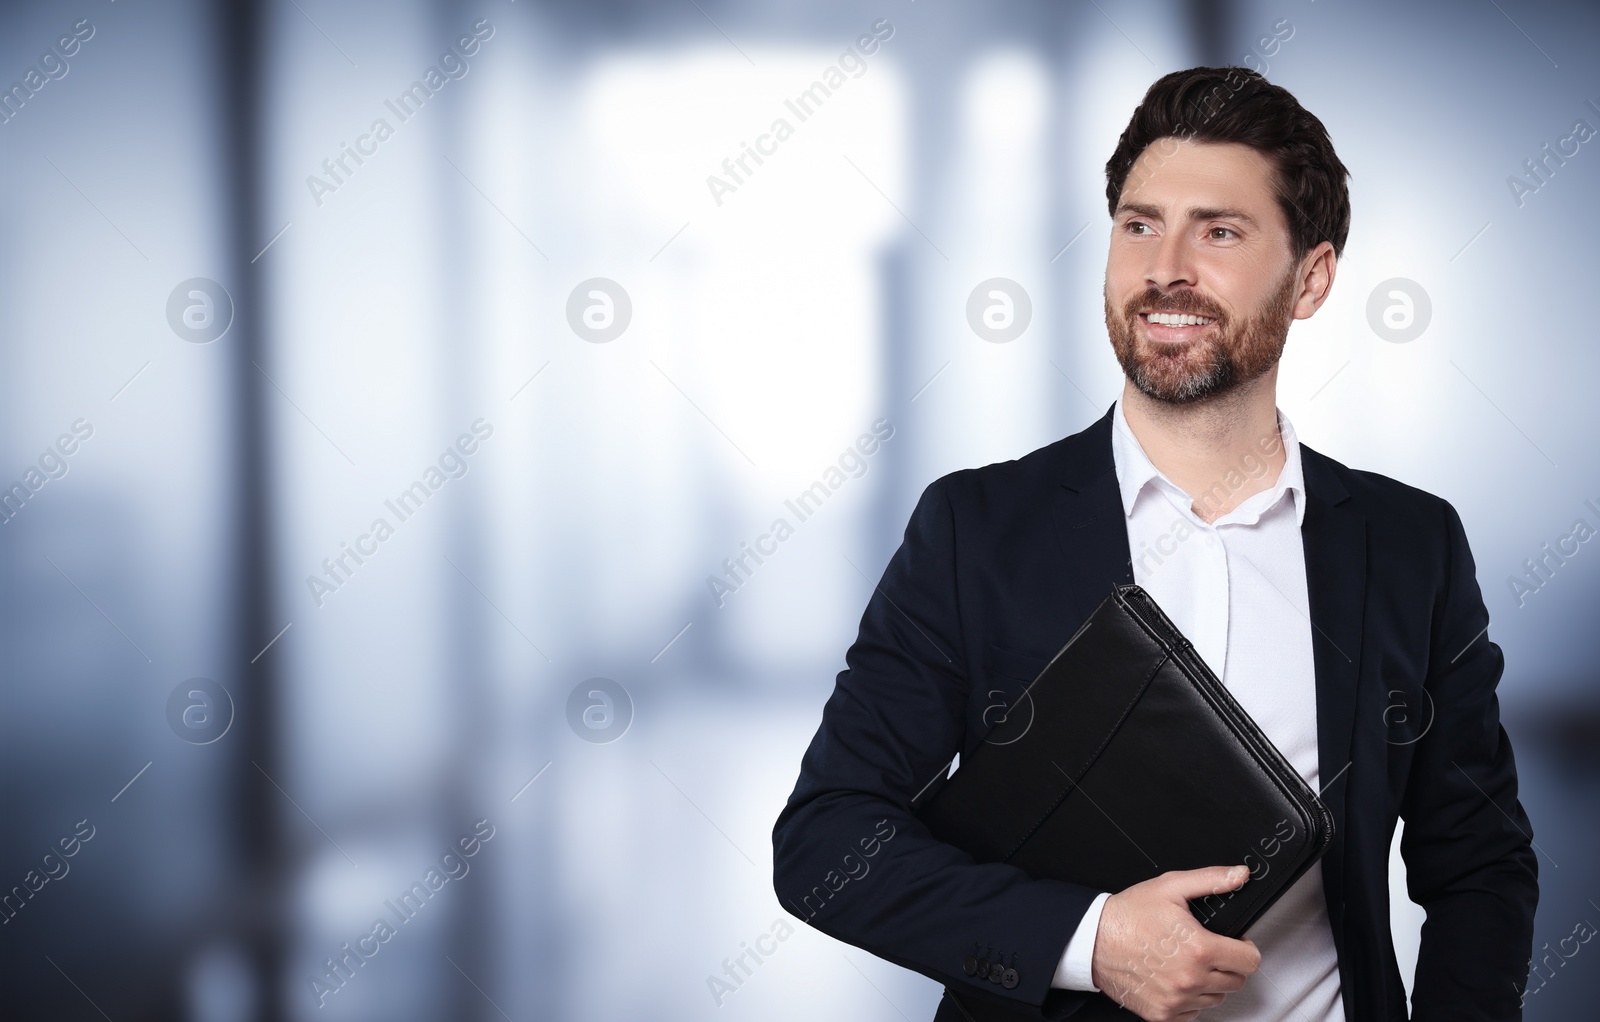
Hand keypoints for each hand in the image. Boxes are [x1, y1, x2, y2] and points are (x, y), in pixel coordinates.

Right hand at [1089, 865, 1261, 1021]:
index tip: (1235, 944)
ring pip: (1216, 999)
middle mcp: (1190, 979)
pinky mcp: (1162, 1014)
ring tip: (1187, 963)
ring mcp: (1176, 1000)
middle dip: (1228, 964)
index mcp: (1199, 949)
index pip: (1249, 962)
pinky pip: (1193, 1013)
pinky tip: (1174, 979)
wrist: (1093, 940)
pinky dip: (1189, 999)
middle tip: (1206, 950)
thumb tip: (1239, 875)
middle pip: (1236, 982)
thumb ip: (1210, 880)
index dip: (1245, 948)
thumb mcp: (1170, 887)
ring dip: (1209, 983)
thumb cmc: (1128, 915)